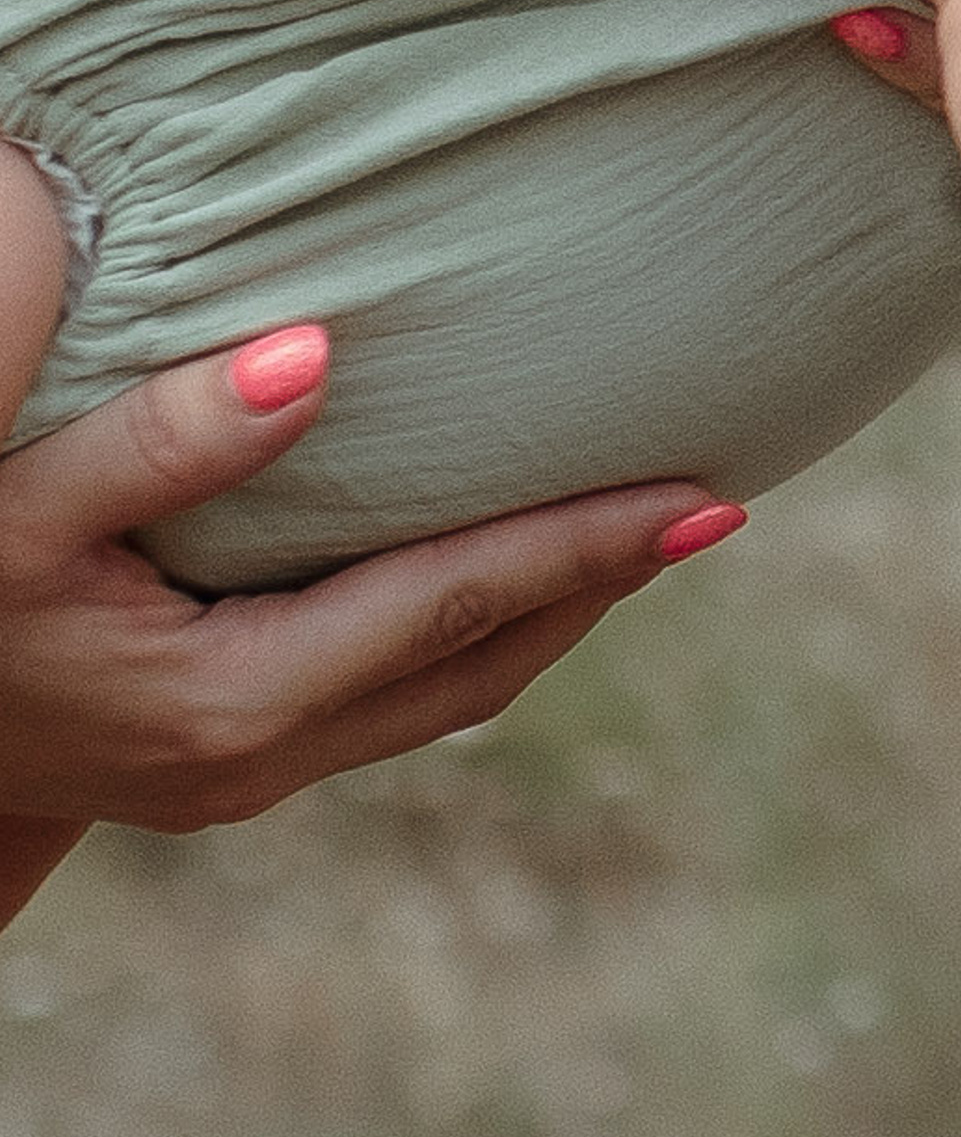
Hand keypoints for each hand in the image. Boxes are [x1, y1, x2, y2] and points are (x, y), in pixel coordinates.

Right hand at [0, 326, 738, 872]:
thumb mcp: (19, 510)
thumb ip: (163, 436)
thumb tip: (315, 357)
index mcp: (234, 702)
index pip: (461, 605)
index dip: (588, 547)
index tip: (706, 499)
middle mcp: (262, 759)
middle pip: (484, 664)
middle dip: (603, 587)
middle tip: (714, 507)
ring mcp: (245, 779)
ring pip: (450, 696)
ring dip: (550, 616)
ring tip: (643, 535)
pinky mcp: (225, 769)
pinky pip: (396, 698)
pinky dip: (473, 632)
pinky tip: (504, 577)